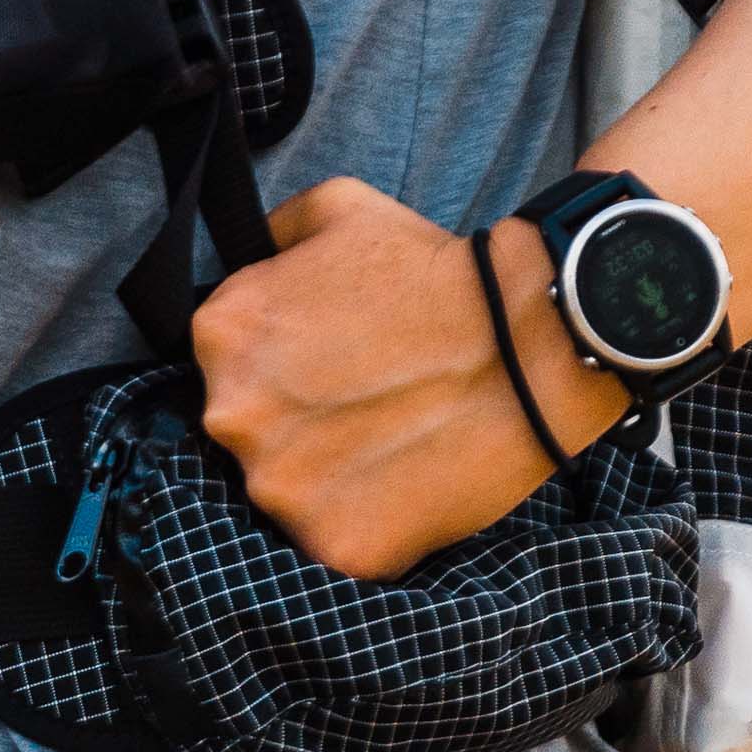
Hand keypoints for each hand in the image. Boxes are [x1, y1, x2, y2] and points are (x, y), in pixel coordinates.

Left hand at [191, 178, 625, 579]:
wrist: (528, 341)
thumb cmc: (434, 271)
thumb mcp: (337, 207)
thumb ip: (273, 234)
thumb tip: (253, 259)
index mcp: (222, 334)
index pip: (227, 362)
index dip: (282, 362)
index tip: (330, 360)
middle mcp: (231, 414)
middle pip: (249, 431)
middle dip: (295, 423)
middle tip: (365, 403)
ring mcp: (279, 488)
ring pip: (287, 493)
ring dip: (327, 478)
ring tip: (392, 443)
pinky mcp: (334, 544)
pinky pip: (336, 542)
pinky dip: (368, 523)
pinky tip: (409, 483)